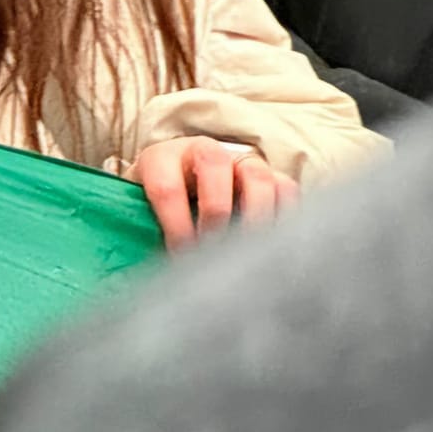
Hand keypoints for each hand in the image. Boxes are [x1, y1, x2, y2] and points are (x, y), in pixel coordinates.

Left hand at [127, 137, 298, 249]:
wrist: (186, 188)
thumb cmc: (160, 213)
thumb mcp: (145, 218)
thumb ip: (147, 236)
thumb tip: (152, 280)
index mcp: (161, 159)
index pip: (166, 186)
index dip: (175, 225)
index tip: (181, 257)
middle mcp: (202, 151)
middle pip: (213, 162)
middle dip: (215, 211)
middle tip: (217, 251)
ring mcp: (239, 161)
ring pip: (256, 175)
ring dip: (255, 217)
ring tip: (251, 256)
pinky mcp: (270, 176)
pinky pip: (287, 189)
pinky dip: (286, 218)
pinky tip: (276, 249)